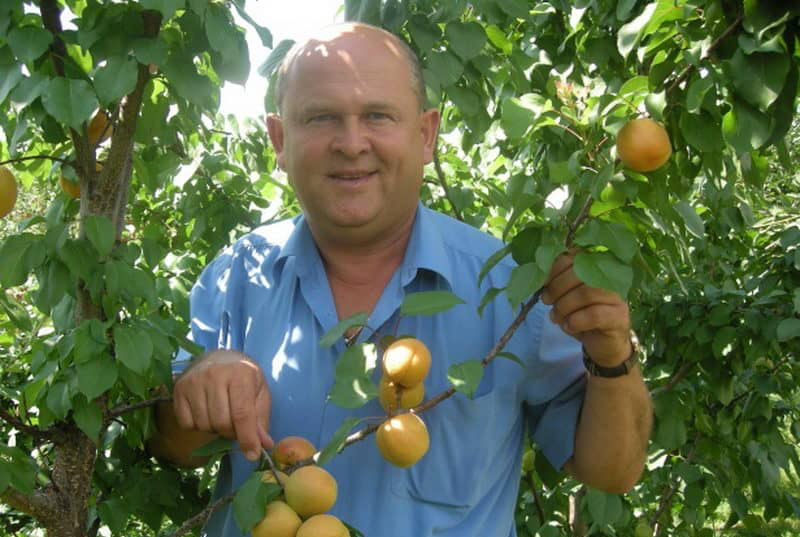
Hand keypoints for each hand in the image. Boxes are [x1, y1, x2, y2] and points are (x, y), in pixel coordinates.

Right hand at [172, 350, 272, 460]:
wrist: (218, 357)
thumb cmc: (243, 377)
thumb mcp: (259, 392)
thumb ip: (261, 419)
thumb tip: (264, 445)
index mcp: (240, 373)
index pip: (242, 414)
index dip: (247, 438)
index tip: (252, 454)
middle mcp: (214, 375)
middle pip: (222, 423)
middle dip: (231, 433)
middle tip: (236, 425)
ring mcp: (193, 381)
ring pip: (204, 425)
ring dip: (214, 429)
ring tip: (221, 414)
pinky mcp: (178, 389)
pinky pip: (186, 423)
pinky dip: (197, 426)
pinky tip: (205, 412)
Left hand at [541, 251, 631, 365]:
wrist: (602, 343)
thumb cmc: (582, 315)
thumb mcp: (565, 295)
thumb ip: (556, 281)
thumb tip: (538, 275)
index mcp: (596, 266)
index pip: (574, 256)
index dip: (554, 268)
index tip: (544, 283)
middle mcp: (610, 277)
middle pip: (579, 273)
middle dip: (557, 288)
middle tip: (547, 301)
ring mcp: (617, 297)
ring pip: (585, 294)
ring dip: (564, 307)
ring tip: (555, 317)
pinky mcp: (619, 317)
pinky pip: (593, 315)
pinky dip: (575, 321)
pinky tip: (569, 326)